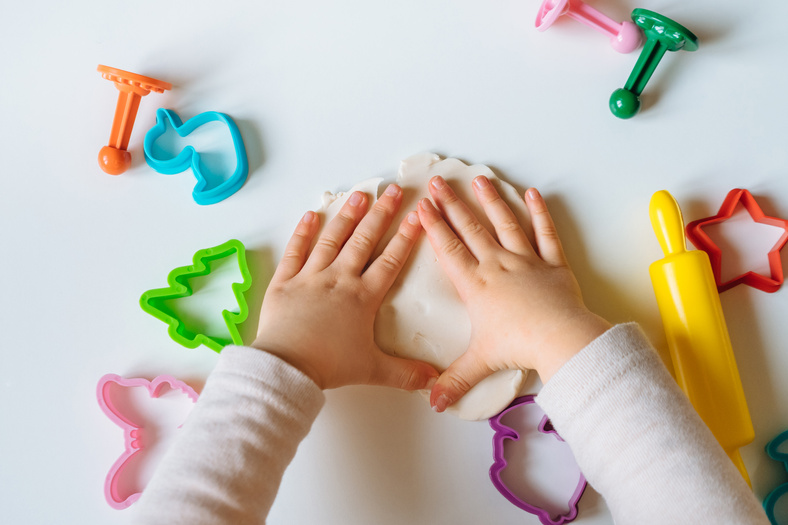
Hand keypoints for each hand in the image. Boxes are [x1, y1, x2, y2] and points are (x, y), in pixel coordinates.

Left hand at [252, 184, 439, 390]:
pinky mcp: (285, 281)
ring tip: (359, 195)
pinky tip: (311, 215)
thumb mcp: (372, 370)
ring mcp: (310, 277)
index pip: (390, 261)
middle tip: (393, 191)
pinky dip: (303, 232)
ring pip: (332, 239)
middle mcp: (339, 279)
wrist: (288, 366)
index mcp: (363, 297)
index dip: (406, 237)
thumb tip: (434, 381)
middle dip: (381, 214)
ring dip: (347, 216)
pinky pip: (295, 251)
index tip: (417, 216)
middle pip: (364, 241)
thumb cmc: (329, 366)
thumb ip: (405, 373)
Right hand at [417, 176, 610, 411]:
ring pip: (504, 223)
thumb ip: (454, 379)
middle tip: (440, 182)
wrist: (559, 339)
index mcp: (476, 285)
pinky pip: (544, 233)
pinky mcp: (552, 263)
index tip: (423, 207)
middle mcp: (497, 265)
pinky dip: (539, 213)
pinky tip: (533, 195)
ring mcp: (525, 260)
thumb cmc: (519, 346)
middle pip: (470, 229)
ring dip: (490, 200)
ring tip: (480, 179)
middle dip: (452, 204)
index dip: (434, 227)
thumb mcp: (480, 362)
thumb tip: (434, 402)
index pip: (448, 249)